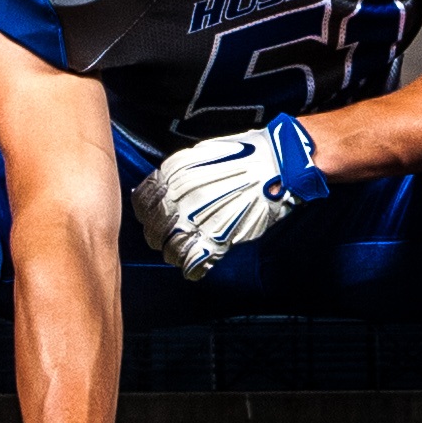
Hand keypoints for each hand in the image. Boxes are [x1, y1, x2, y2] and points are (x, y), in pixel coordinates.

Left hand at [128, 119, 326, 277]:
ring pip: (171, 249)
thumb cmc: (246, 155)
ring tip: (183, 254)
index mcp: (173, 173)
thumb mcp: (202, 155)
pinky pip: (193, 261)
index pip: (142, 202)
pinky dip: (192, 268)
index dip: (147, 214)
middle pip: (154, 229)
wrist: (279, 163)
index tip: (154, 218)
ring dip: (174, 255)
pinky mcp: (218, 237)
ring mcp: (198, 218)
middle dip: (159, 237)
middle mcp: (179, 196)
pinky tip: (195, 267)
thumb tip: (164, 190)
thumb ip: (180, 175)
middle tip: (169, 240)